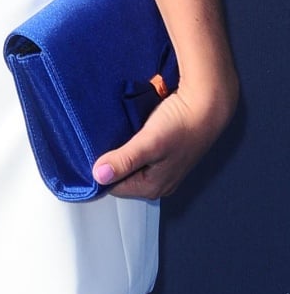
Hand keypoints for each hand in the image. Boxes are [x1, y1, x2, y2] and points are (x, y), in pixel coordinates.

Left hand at [91, 75, 236, 198]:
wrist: (206, 106)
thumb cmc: (181, 125)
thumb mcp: (148, 143)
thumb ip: (123, 160)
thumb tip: (98, 175)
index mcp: (153, 187)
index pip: (114, 188)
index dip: (99, 173)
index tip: (86, 155)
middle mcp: (157, 182)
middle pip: (122, 177)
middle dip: (109, 162)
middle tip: (95, 143)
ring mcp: (162, 167)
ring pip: (130, 164)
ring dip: (119, 151)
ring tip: (108, 136)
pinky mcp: (164, 152)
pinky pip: (139, 153)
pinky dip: (130, 144)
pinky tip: (124, 131)